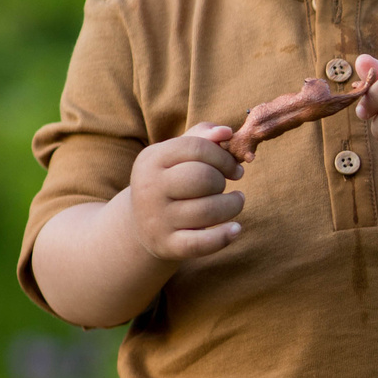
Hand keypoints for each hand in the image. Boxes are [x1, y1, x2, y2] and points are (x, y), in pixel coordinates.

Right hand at [126, 123, 244, 260]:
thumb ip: (203, 137)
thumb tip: (226, 132)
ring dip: (233, 206)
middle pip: (203, 178)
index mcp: (151, 159)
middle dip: (223, 180)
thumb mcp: (177, 155)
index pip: (197, 148)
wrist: (141, 222)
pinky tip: (236, 228)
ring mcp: (156, 219)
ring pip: (209, 211)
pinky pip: (202, 243)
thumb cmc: (170, 180)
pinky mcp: (167, 245)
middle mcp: (149, 189)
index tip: (234, 167)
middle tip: (225, 185)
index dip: (224, 156)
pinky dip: (225, 236)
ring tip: (235, 202)